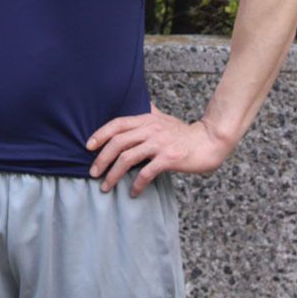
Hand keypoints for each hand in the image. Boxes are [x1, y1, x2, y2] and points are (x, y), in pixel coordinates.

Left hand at [85, 100, 228, 196]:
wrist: (208, 142)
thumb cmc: (184, 133)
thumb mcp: (163, 119)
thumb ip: (149, 114)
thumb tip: (140, 105)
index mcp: (146, 120)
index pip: (117, 124)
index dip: (100, 134)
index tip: (88, 146)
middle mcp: (150, 129)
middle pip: (118, 142)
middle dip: (101, 159)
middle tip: (93, 173)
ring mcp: (159, 143)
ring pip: (128, 158)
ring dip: (113, 174)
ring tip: (106, 186)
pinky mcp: (169, 158)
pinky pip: (147, 172)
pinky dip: (137, 184)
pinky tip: (133, 192)